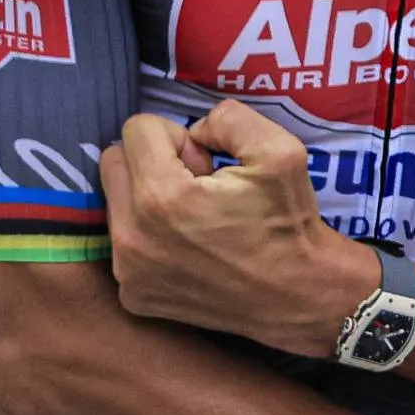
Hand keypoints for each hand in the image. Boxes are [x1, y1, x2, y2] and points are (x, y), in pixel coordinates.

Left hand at [103, 103, 379, 356]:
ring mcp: (129, 272)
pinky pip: (124, 246)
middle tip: (198, 187)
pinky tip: (189, 250)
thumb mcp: (280, 150)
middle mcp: (132, 236)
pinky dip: (150, 240)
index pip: (136, 129)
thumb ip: (228, 117)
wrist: (300, 296)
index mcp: (161, 196)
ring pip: (116, 203)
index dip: (178, 137)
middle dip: (152, 163)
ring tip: (195, 221)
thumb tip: (193, 131)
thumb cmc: (289, 224)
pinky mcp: (134, 296)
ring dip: (148, 200)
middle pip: (114, 162)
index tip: (207, 163)